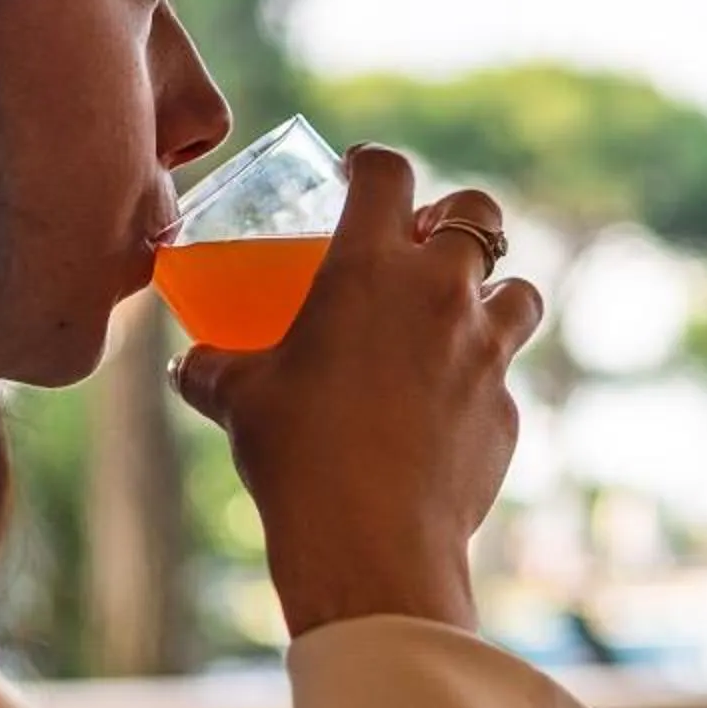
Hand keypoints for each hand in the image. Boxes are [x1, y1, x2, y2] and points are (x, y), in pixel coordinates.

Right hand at [170, 148, 542, 637]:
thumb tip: (186, 364)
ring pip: (520, 294)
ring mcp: (487, 353)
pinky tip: (448, 413)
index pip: (388, 173)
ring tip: (460, 321)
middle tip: (427, 241)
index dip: (374, 164)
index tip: (360, 174)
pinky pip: (506, 382)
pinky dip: (483, 385)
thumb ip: (210, 367)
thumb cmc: (295, 456)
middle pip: (479, 212)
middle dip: (457, 215)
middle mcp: (441, 295)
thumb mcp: (236, 399)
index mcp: (370, 266)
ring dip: (494, 296)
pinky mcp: (509, 413)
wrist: (369, 543)